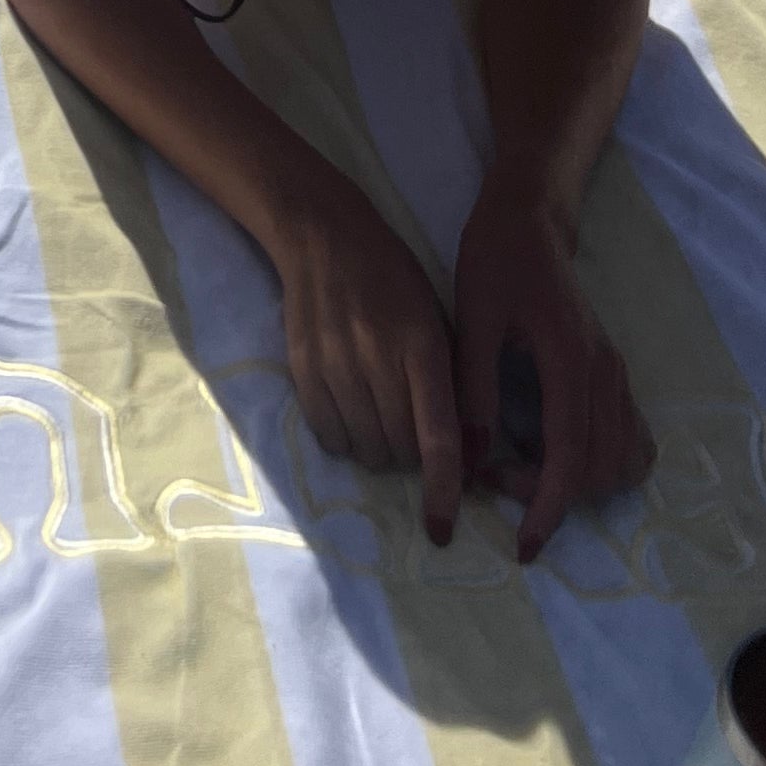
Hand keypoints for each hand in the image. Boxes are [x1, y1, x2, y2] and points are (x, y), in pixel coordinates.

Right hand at [270, 189, 463, 541]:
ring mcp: (335, 364)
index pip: (439, 438)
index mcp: (423, 344)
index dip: (444, 491)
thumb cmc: (395, 278)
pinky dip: (346, 440)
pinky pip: (329, 435)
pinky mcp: (303, 368)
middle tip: (414, 433)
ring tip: (382, 419)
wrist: (324, 234)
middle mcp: (378, 358)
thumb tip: (463, 454)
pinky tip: (353, 414)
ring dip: (381, 451)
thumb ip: (450, 381)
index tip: (443, 530)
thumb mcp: (437, 318)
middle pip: (401, 450)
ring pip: (366, 448)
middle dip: (414, 459)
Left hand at [451, 183, 653, 562]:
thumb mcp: (473, 319)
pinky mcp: (615, 376)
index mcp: (570, 359)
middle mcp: (606, 373)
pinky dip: (601, 466)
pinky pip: (629, 441)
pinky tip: (555, 458)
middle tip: (494, 477)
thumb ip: (473, 389)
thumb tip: (468, 461)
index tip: (524, 546)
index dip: (549, 507)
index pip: (570, 455)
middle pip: (601, 469)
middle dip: (552, 495)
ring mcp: (617, 375)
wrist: (530, 220)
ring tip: (520, 468)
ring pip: (622, 462)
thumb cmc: (495, 262)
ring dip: (577, 484)